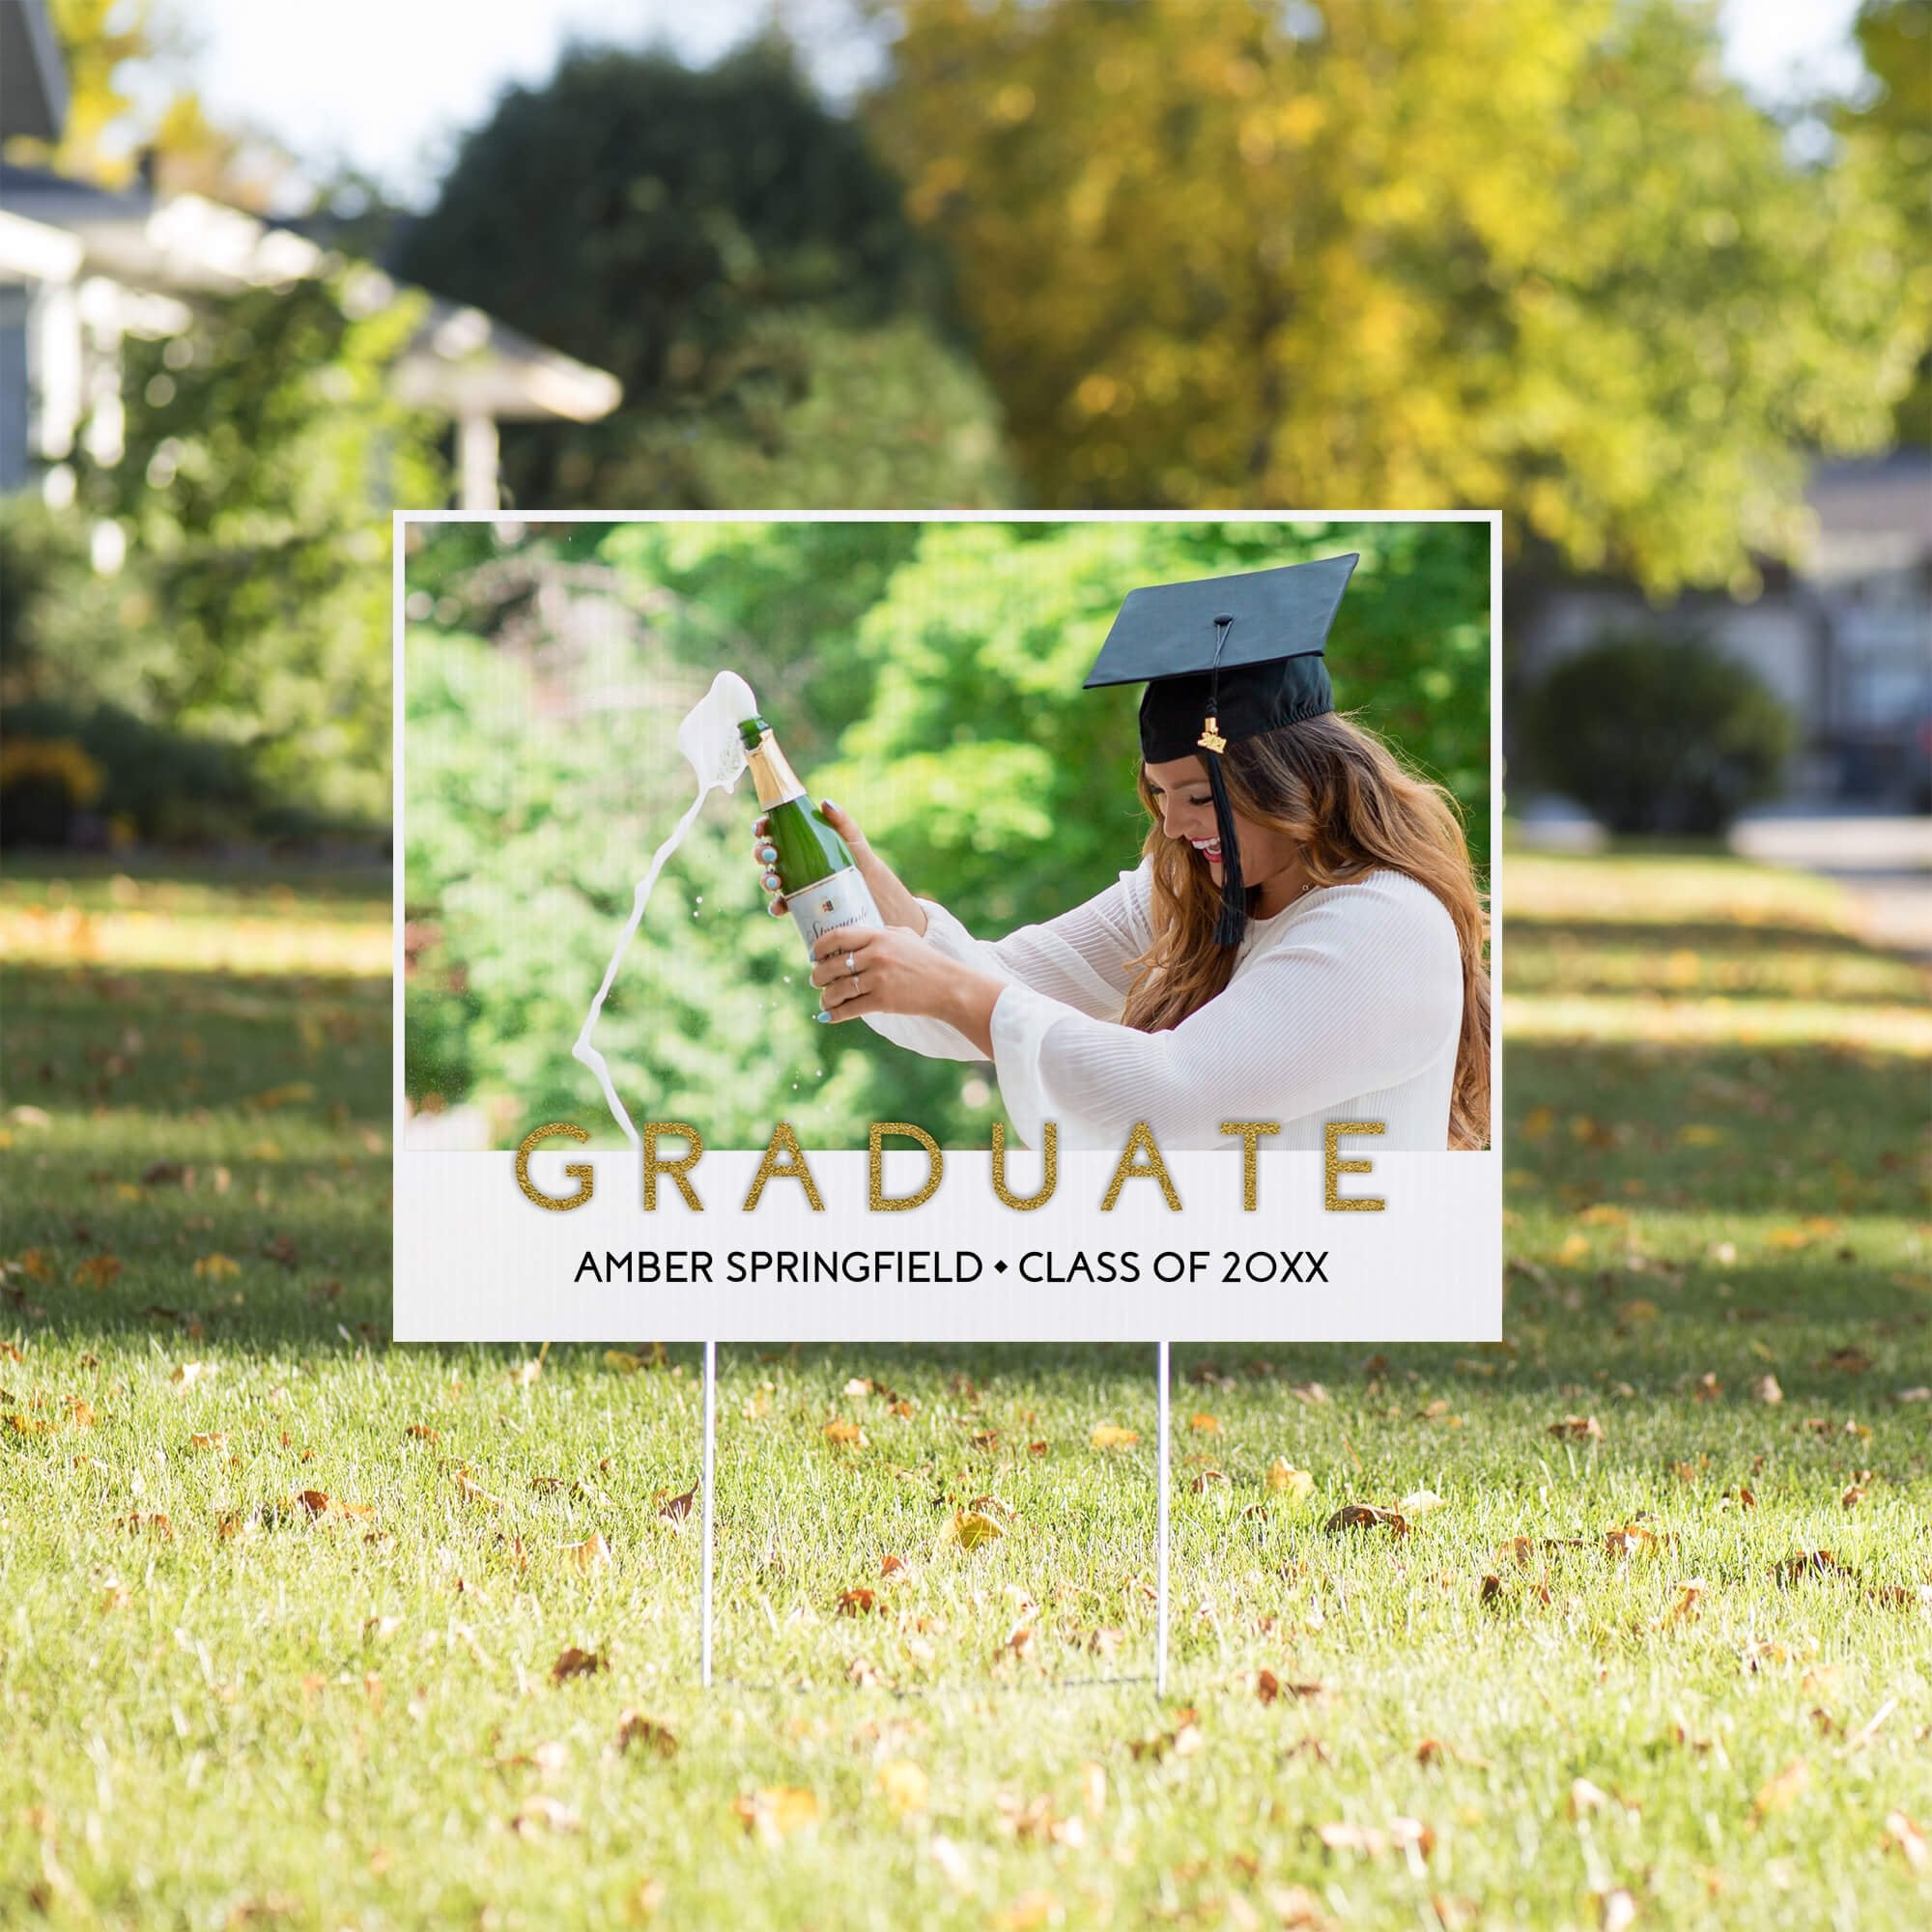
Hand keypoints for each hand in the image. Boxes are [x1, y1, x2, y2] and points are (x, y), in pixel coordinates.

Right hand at [750, 800, 927, 934]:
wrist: (875, 894)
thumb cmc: (862, 863)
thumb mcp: (853, 840)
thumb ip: (841, 821)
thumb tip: (825, 802)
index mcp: (800, 841)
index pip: (774, 830)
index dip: (762, 827)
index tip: (762, 829)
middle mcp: (793, 861)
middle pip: (767, 854)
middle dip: (762, 853)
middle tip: (772, 854)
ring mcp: (795, 883)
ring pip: (770, 879)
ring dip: (765, 879)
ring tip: (775, 881)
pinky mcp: (800, 904)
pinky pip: (781, 905)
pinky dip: (775, 906)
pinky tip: (779, 906)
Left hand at [808, 924, 1002, 1053]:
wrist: (948, 986)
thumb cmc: (926, 960)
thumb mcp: (905, 937)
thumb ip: (880, 932)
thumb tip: (855, 936)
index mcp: (879, 936)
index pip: (837, 937)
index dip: (819, 947)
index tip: (814, 956)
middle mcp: (876, 955)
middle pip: (831, 966)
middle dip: (818, 976)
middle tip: (817, 980)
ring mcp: (878, 979)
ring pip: (837, 990)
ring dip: (825, 998)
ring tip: (825, 1000)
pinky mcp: (882, 1001)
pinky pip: (849, 1009)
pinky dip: (835, 1014)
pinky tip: (829, 1016)